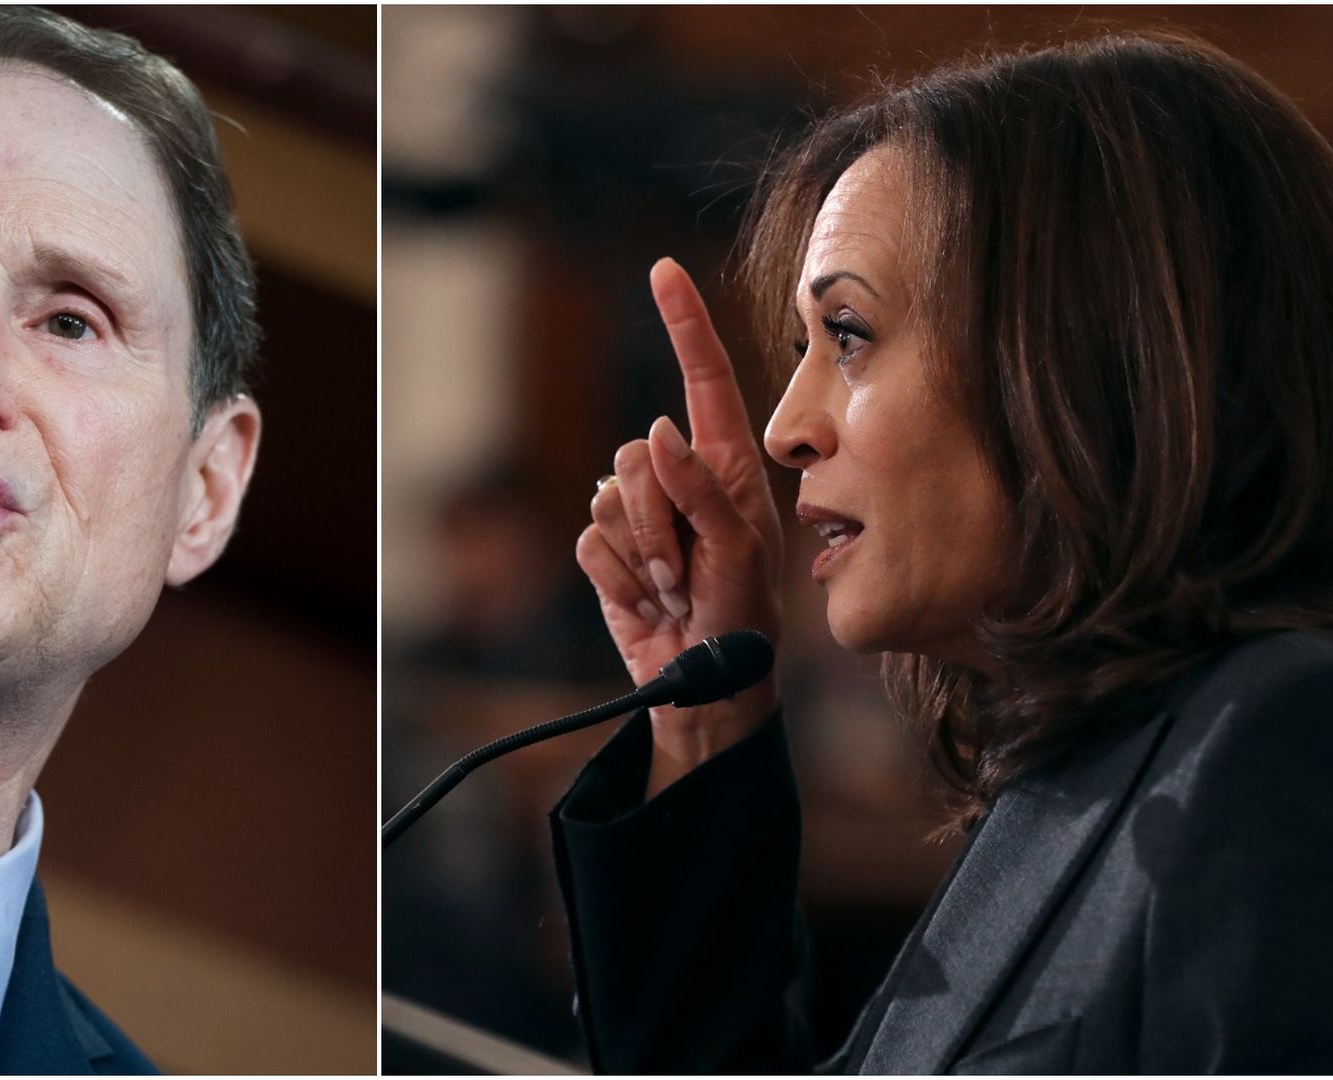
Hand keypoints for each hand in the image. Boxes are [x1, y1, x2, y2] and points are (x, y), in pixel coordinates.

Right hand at [576, 258, 784, 795]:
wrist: (705, 690)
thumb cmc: (745, 622)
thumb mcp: (741, 553)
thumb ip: (703, 490)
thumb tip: (658, 431)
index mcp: (726, 467)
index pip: (703, 380)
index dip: (684, 324)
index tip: (664, 271)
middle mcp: (681, 480)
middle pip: (636, 454)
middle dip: (655, 518)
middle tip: (686, 570)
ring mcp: (640, 516)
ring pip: (606, 499)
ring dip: (637, 555)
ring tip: (673, 591)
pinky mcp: (607, 551)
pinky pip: (587, 541)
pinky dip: (613, 578)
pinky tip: (644, 602)